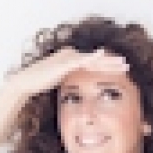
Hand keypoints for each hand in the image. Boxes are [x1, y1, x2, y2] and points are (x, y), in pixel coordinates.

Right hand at [6, 46, 128, 97]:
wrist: (25, 83)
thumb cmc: (39, 86)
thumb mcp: (60, 86)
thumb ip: (70, 87)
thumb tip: (78, 98)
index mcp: (72, 61)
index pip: (94, 64)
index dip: (107, 67)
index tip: (120, 71)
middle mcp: (72, 56)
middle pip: (97, 59)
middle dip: (112, 62)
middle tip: (127, 65)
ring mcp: (69, 57)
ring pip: (94, 58)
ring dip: (109, 60)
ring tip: (122, 63)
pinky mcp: (64, 61)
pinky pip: (82, 59)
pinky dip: (93, 57)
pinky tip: (103, 54)